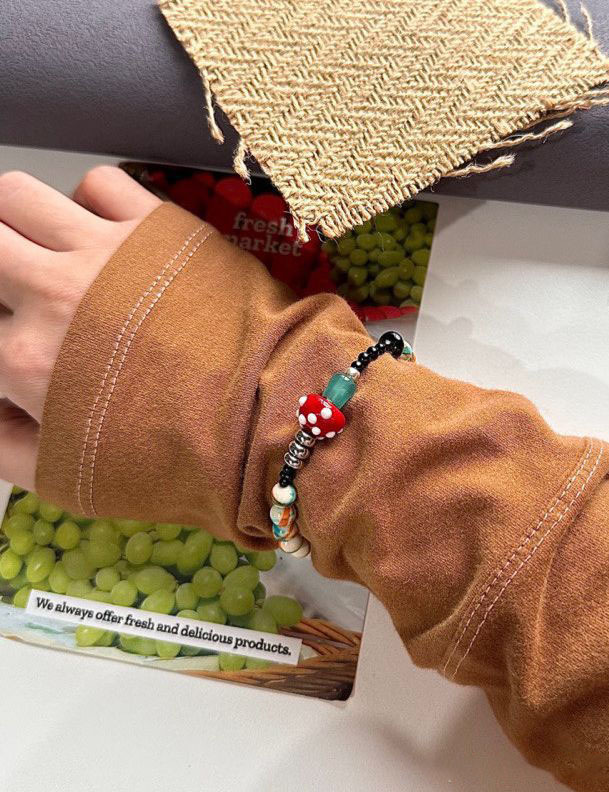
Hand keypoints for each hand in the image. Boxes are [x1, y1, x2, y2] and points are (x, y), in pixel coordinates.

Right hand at [0, 166, 160, 488]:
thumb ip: (3, 445)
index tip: (15, 337)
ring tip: (38, 249)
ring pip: (16, 196)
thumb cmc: (181, 459)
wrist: (270, 419)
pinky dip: (87, 200)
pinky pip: (99, 183)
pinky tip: (101, 233)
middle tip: (12, 284)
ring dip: (15, 221)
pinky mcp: (162, 229)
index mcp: (28, 360)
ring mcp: (109, 253)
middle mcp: (55, 294)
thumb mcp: (73, 480)